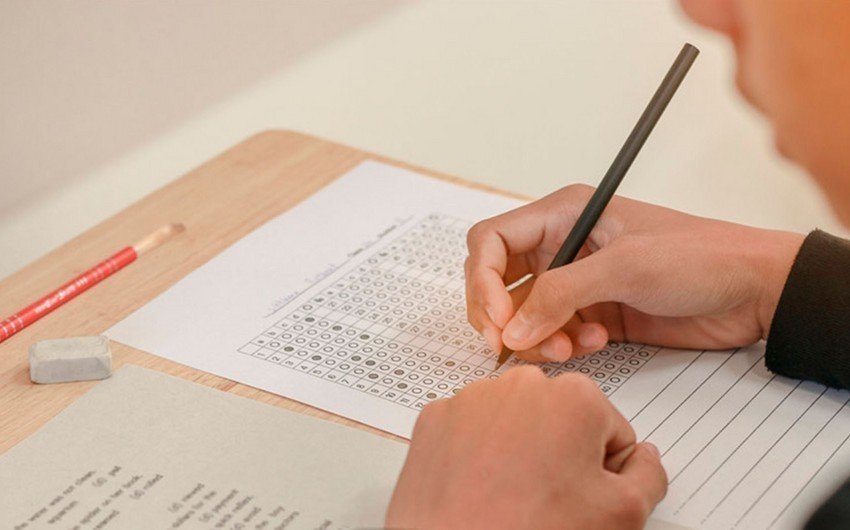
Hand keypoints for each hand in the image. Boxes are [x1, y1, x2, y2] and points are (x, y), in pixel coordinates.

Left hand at [385, 366, 665, 529]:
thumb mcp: (623, 514)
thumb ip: (648, 475)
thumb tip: (644, 458)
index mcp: (575, 396)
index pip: (609, 429)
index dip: (603, 469)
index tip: (585, 493)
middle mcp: (521, 385)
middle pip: (558, 419)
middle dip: (559, 453)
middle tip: (548, 499)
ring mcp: (471, 399)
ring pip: (512, 422)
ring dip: (517, 451)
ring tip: (511, 497)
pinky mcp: (435, 419)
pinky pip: (469, 431)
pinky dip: (475, 454)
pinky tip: (479, 488)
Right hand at [465, 185, 803, 361]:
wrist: (753, 290)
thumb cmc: (699, 256)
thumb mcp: (624, 268)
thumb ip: (560, 296)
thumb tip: (511, 329)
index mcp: (562, 215)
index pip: (491, 241)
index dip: (481, 281)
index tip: (498, 321)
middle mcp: (562, 246)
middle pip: (498, 282)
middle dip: (502, 317)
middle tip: (511, 346)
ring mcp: (577, 283)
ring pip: (524, 315)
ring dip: (536, 337)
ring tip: (569, 348)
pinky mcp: (593, 314)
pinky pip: (554, 334)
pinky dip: (563, 346)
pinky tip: (598, 342)